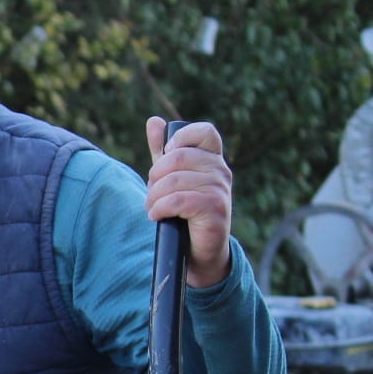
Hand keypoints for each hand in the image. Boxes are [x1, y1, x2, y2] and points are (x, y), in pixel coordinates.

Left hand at [145, 117, 234, 288]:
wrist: (197, 252)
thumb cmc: (184, 213)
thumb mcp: (170, 178)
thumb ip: (163, 152)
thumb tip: (154, 121)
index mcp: (213, 159)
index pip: (204, 132)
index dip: (180, 138)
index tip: (165, 156)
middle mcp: (221, 171)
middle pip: (178, 157)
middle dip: (155, 176)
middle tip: (152, 193)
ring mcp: (220, 190)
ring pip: (175, 180)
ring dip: (154, 196)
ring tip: (153, 207)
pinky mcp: (215, 209)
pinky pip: (179, 200)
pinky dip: (160, 208)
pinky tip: (156, 216)